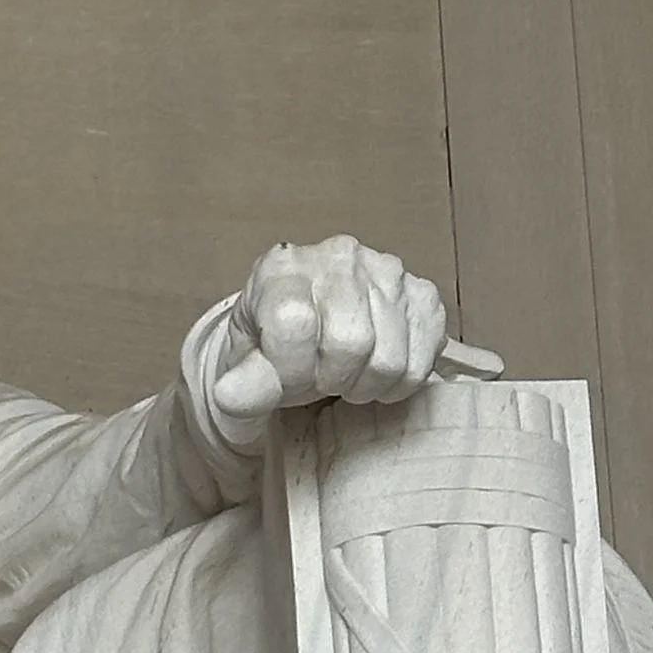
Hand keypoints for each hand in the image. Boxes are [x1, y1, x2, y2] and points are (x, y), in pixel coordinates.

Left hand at [208, 236, 446, 440]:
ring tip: (345, 374)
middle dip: (329, 378)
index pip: (295, 324)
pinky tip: (374, 369)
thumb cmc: (274, 345)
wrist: (306, 330)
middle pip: (350, 342)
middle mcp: (339, 255)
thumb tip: (229, 397)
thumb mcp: (245, 365)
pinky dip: (398, 382)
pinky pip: (422, 360)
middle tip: (318, 378)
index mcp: (284, 266)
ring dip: (364, 384)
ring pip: (389, 358)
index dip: (290, 368)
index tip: (283, 376)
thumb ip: (242, 383)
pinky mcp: (423, 294)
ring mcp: (387, 270)